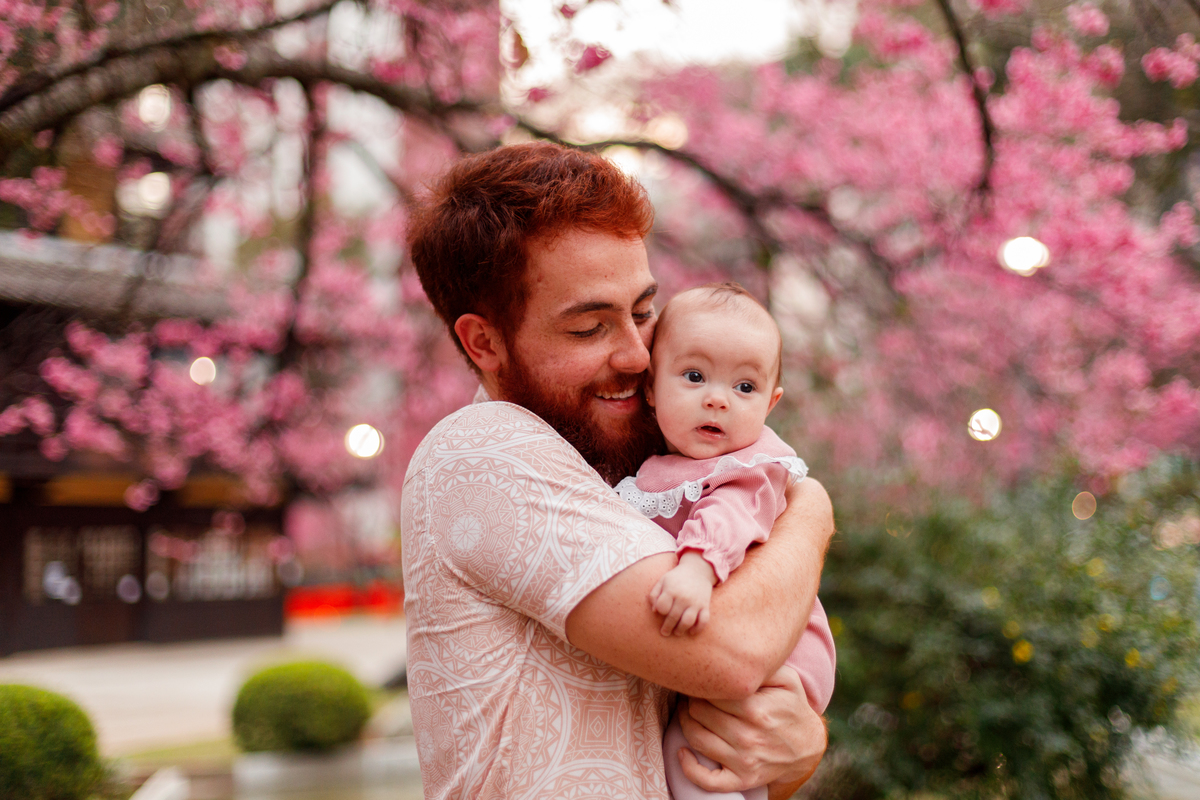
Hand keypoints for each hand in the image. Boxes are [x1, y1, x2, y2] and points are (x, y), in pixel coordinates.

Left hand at [649, 551, 715, 635]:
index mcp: (671, 590)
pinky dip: (698, 628)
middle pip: (673, 617)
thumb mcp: (663, 580)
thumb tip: (654, 611)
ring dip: (681, 629)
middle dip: (667, 627)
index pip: (662, 607)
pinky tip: (692, 632)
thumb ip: (654, 594)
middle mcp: (683, 597)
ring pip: (688, 621)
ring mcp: (695, 602)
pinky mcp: (705, 606)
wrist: (698, 570)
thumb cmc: (677, 578)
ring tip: (676, 632)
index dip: (660, 611)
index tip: (661, 613)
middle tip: (664, 632)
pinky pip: (703, 620)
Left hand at [677, 666, 825, 797]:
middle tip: (693, 692)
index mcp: (757, 709)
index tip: (702, 677)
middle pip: (699, 711)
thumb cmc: (792, 707)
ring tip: (687, 711)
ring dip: (685, 722)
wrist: (808, 747)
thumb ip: (762, 666)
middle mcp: (749, 736)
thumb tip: (734, 656)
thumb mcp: (787, 680)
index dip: (702, 681)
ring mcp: (744, 761)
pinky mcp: (741, 780)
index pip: (712, 691)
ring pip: (695, 737)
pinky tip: (682, 751)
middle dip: (692, 698)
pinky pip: (705, 780)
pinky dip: (687, 766)